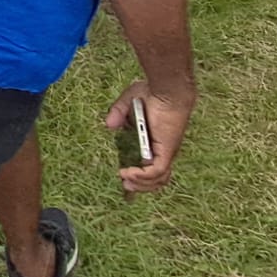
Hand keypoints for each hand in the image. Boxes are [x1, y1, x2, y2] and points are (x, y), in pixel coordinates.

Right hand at [106, 78, 196, 194]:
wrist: (167, 90)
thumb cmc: (152, 93)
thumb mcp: (129, 102)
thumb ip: (118, 112)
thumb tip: (109, 125)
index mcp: (159, 141)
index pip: (154, 166)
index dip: (143, 175)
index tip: (125, 176)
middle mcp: (165, 150)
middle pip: (159, 178)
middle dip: (142, 186)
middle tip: (125, 187)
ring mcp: (167, 151)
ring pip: (159, 179)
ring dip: (141, 184)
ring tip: (125, 181)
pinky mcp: (166, 150)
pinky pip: (155, 171)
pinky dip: (142, 176)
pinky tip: (128, 172)